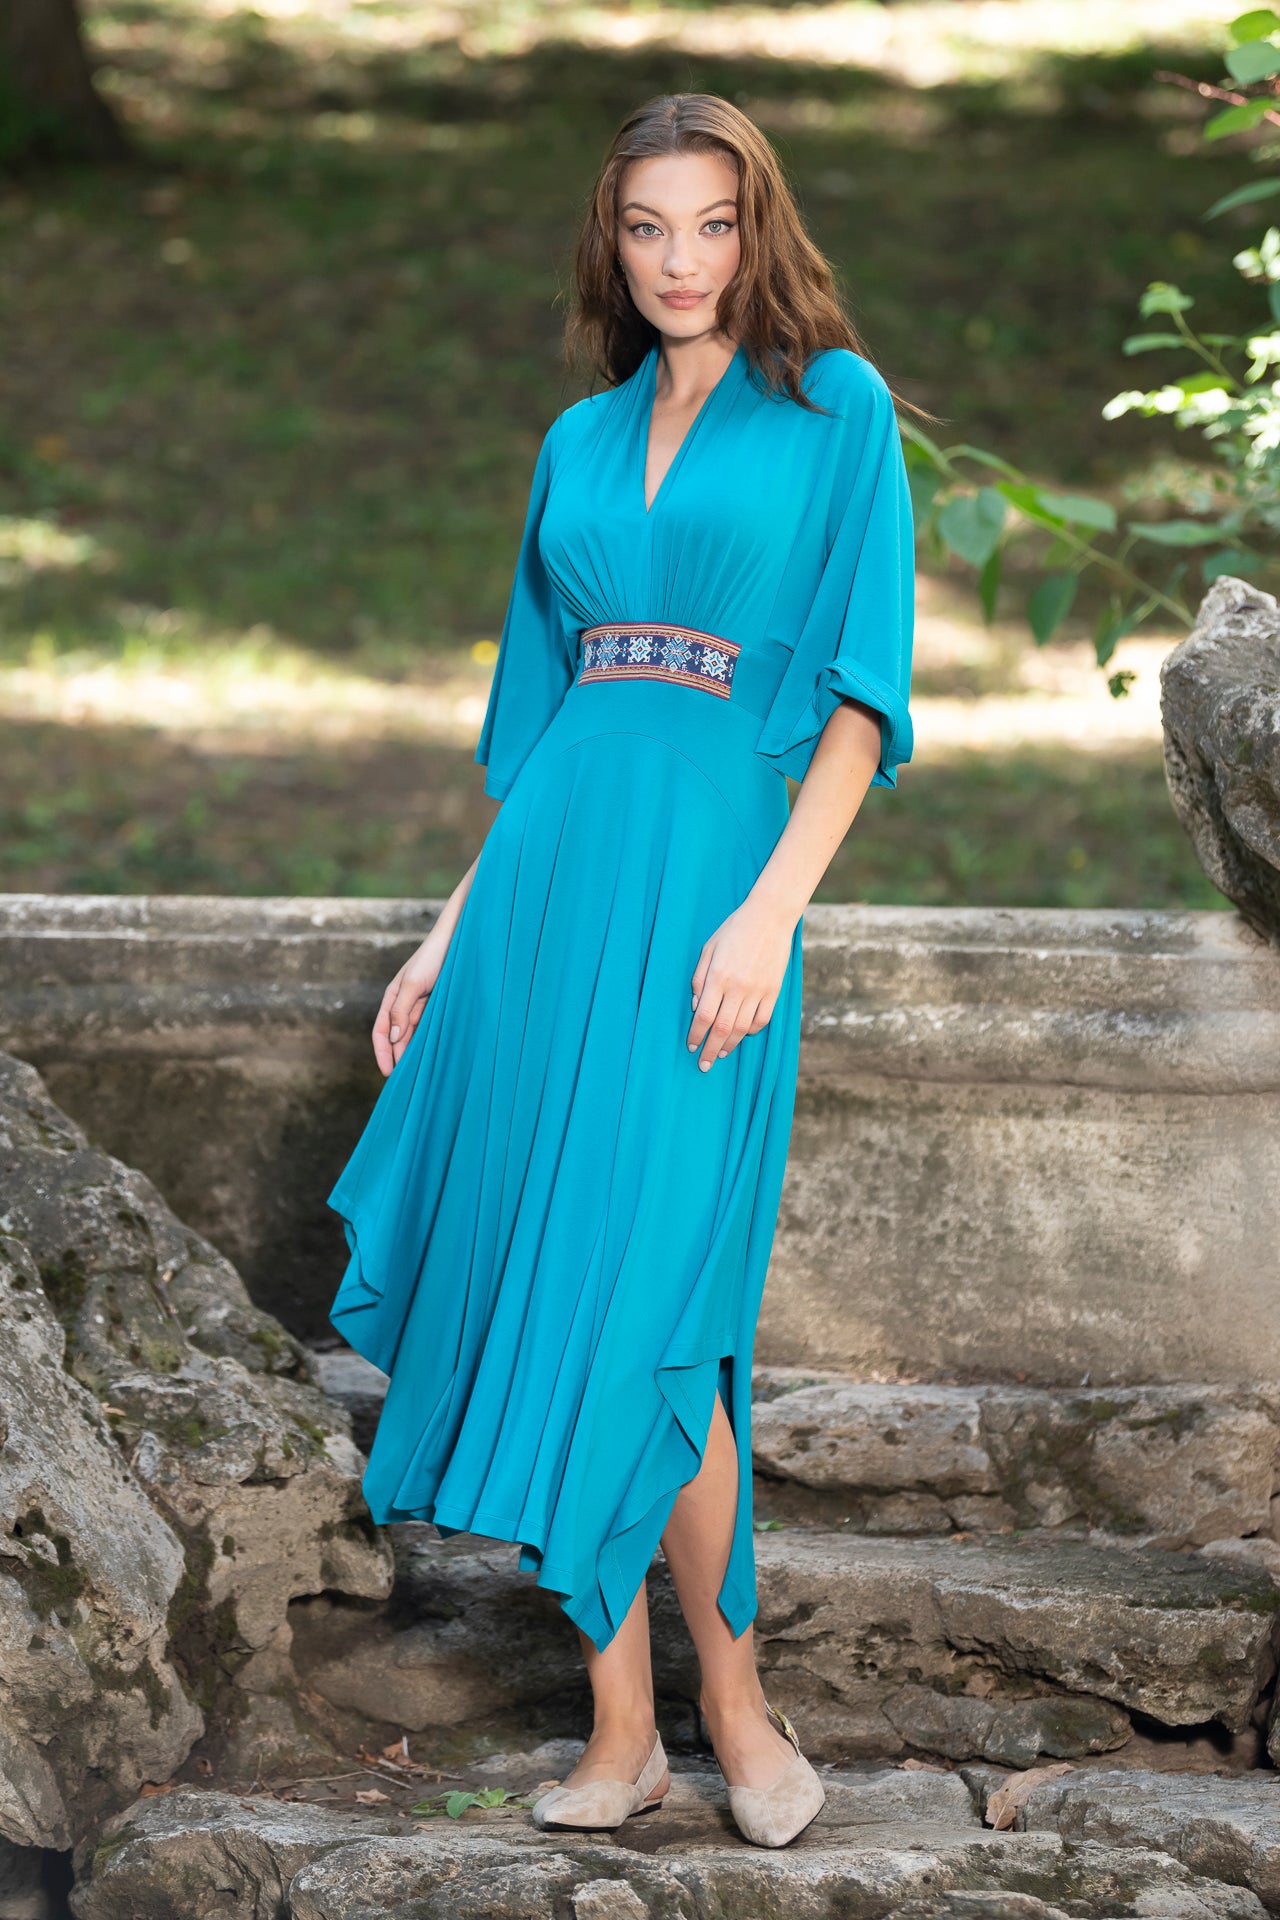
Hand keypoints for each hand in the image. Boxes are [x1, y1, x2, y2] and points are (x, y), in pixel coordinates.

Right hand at [373, 920, 451, 1076]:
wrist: (460, 940)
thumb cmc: (433, 956)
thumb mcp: (413, 983)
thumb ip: (401, 1010)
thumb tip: (394, 1039)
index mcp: (393, 997)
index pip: (382, 1031)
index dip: (382, 1053)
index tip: (388, 1073)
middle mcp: (406, 1003)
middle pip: (399, 1037)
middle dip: (400, 1058)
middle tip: (407, 1081)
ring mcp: (423, 1005)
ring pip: (416, 1035)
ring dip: (416, 1052)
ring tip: (422, 1074)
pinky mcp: (439, 1006)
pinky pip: (432, 1028)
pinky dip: (432, 1042)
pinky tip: (437, 1056)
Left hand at [687, 896, 793, 1072]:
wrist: (770, 918)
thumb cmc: (734, 930)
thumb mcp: (708, 948)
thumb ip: (700, 978)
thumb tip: (697, 1006)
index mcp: (719, 976)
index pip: (705, 1016)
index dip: (696, 1035)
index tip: (691, 1046)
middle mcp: (738, 987)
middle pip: (723, 1028)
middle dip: (710, 1049)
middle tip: (703, 1065)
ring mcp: (758, 990)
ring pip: (742, 1028)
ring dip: (730, 1045)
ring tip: (720, 1054)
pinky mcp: (774, 991)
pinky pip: (762, 1020)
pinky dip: (751, 1031)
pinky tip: (742, 1035)